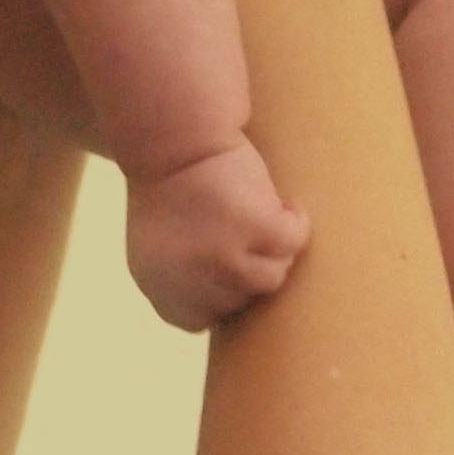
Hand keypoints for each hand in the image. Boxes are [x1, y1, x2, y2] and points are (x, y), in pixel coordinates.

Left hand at [121, 137, 313, 329]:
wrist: (174, 135)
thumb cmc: (170, 180)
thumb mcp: (159, 241)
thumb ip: (183, 280)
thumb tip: (225, 312)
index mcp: (160, 286)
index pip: (202, 319)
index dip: (222, 292)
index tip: (229, 261)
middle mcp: (193, 282)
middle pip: (247, 297)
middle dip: (251, 263)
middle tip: (248, 231)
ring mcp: (226, 259)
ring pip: (274, 275)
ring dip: (275, 247)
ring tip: (267, 216)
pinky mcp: (256, 229)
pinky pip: (293, 241)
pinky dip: (294, 221)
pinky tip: (286, 204)